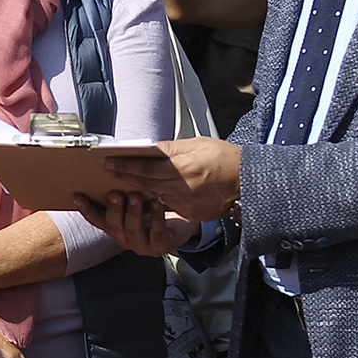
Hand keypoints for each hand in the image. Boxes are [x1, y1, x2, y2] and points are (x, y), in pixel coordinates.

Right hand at [74, 191, 197, 256]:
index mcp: (116, 226)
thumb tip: (113, 166)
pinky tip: (157, 205)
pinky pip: (156, 234)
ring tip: (136, 197)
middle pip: (113, 225)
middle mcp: (125, 237)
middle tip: (115, 194)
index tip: (78, 196)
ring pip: (133, 230)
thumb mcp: (136, 199)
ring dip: (133, 212)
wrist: (181, 226)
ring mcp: (141, 245)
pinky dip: (156, 219)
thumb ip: (123, 190)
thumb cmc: (155, 209)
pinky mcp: (159, 247)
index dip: (86, 209)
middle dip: (113, 209)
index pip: (96, 219)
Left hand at [105, 137, 241, 221]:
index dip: (126, 166)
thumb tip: (150, 149)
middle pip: (146, 183)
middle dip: (126, 177)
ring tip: (121, 182)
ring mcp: (187, 203)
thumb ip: (172, 148)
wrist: (248, 182)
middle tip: (108, 171)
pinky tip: (144, 194)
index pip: (147, 168)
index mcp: (185, 167)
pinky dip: (155, 199)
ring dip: (137, 190)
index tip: (110, 163)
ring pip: (154, 196)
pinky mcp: (192, 214)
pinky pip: (168, 205)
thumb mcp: (198, 144)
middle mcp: (184, 188)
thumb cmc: (225, 158)